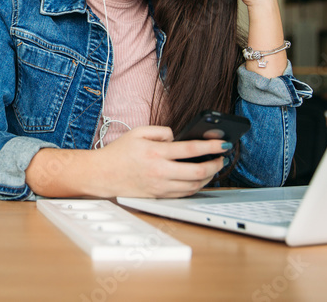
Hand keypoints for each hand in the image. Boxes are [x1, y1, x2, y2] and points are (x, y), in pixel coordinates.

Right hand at [91, 126, 227, 197]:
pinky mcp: (159, 196)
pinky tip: (199, 179)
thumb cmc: (119, 153)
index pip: (192, 149)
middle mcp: (160, 171)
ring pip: (194, 185)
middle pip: (198, 171)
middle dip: (216, 164)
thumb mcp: (138, 132)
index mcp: (156, 152)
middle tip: (222, 158)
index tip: (224, 143)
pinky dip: (196, 186)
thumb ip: (161, 131)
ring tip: (214, 168)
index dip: (211, 146)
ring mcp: (161, 186)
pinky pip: (185, 193)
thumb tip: (177, 137)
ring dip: (209, 177)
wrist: (103, 174)